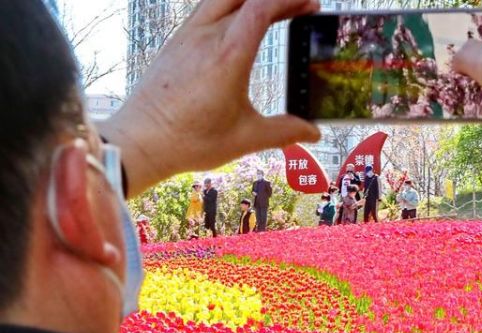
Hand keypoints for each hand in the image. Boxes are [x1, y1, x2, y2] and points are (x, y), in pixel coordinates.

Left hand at [99, 0, 320, 195]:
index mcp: (228, 55)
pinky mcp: (175, 44)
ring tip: (271, 11)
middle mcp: (205, 37)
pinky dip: (228, 7)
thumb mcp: (245, 138)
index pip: (262, 7)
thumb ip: (284, 132)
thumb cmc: (188, 140)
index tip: (310, 5)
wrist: (139, 142)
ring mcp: (186, 37)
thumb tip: (313, 132)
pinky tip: (236, 26)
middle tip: (296, 7)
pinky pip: (204, 10)